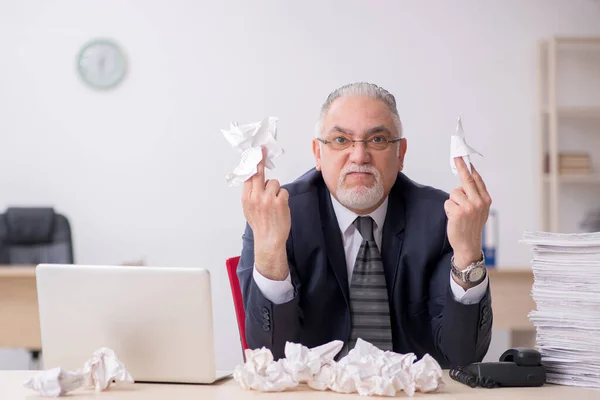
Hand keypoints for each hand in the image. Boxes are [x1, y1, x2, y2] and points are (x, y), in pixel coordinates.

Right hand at [242, 147, 290, 279]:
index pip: (248, 175)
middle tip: (263, 149)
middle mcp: (255, 197)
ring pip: (275, 182)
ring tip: (274, 203)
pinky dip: (283, 197)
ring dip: (276, 190)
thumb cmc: (260, 224)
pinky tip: (280, 207)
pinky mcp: (280, 201)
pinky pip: (283, 191)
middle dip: (261, 159)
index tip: (255, 152)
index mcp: (246, 198)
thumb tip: (254, 177)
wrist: (268, 240)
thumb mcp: (248, 208)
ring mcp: (268, 199)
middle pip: (259, 173)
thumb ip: (250, 193)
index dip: (252, 163)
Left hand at [444, 157, 491, 269]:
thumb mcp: (480, 210)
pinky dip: (448, 210)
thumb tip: (465, 180)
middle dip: (461, 166)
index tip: (464, 158)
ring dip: (452, 202)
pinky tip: (454, 218)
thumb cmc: (471, 226)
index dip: (470, 168)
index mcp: (486, 200)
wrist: (468, 244)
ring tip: (457, 213)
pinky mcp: (458, 213)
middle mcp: (479, 202)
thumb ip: (475, 196)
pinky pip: (448, 203)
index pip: (477, 180)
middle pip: (466, 180)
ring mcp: (469, 207)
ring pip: (454, 193)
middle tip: (456, 157)